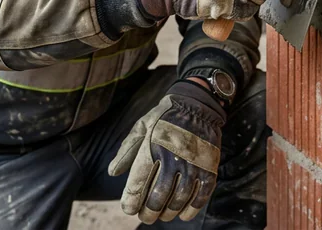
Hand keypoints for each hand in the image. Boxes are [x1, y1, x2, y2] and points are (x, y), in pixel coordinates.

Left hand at [108, 80, 225, 223]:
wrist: (197, 104)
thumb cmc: (164, 116)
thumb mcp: (141, 126)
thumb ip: (126, 150)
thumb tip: (112, 173)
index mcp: (152, 147)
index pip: (138, 182)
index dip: (131, 201)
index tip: (129, 209)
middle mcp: (172, 157)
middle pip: (158, 195)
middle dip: (149, 211)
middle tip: (145, 217)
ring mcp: (192, 163)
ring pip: (178, 198)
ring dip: (169, 212)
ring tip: (162, 216)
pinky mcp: (209, 167)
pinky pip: (201, 194)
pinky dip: (192, 208)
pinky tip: (184, 214)